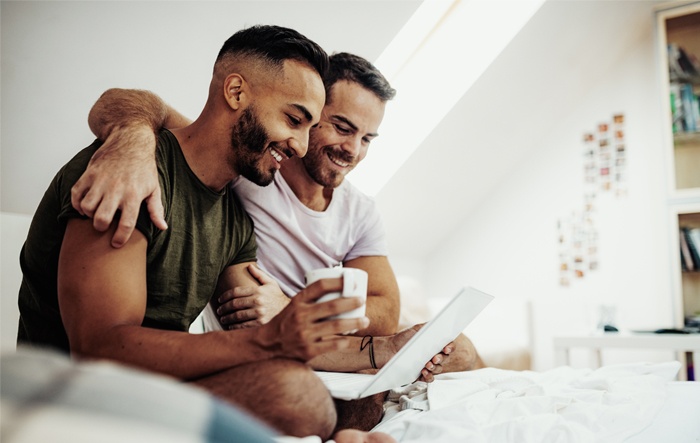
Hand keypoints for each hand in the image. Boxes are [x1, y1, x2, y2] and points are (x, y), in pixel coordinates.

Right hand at [71, 124, 166, 247]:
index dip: (120, 238)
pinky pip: (76, 194)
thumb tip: (162, 228)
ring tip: (95, 213)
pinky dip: (76, 203)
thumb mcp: (154, 187)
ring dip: (88, 214)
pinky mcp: (89, 174)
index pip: (126, 224)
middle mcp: (116, 189)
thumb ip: (156, 209)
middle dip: (100, 227)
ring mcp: (100, 181)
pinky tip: (84, 205)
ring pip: (86, 207)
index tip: (116, 243)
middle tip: (104, 226)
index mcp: (134, 195)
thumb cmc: (144, 167)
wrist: (130, 140)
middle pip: (101, 219)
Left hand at [217, 264, 290, 328]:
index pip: (236, 292)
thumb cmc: (277, 296)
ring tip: (223, 319)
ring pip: (237, 316)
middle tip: (219, 310)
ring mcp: (259, 313)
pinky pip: (243, 326)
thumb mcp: (270, 283)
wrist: (289, 311)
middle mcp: (258, 301)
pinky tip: (230, 326)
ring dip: (227, 318)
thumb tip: (249, 265)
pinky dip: (235, 326)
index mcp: (258, 290)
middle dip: (224, 308)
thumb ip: (259, 274)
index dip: (225, 296)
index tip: (220, 299)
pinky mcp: (260, 324)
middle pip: (234, 304)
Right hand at [258, 278, 369, 361]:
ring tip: (365, 321)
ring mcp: (304, 334)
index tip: (350, 281)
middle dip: (351, 302)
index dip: (337, 282)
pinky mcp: (308, 350)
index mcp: (298, 301)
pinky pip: (332, 345)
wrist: (267, 345)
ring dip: (354, 323)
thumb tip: (339, 289)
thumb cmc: (286, 323)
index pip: (319, 286)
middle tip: (362, 300)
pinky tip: (351, 339)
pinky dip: (345, 342)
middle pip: (331, 306)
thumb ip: (312, 299)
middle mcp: (300, 316)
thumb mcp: (294, 305)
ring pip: (335, 326)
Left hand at [379, 324, 453, 382]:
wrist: (388, 350)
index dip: (450, 347)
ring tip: (427, 365)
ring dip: (435, 368)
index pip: (448, 346)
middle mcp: (433, 355)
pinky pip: (430, 378)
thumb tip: (439, 324)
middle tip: (434, 358)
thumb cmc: (402, 339)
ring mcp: (428, 365)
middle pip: (444, 358)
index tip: (446, 348)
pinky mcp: (421, 375)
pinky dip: (428, 376)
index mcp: (434, 344)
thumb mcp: (415, 330)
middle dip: (441, 358)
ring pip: (438, 369)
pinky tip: (423, 372)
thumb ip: (427, 327)